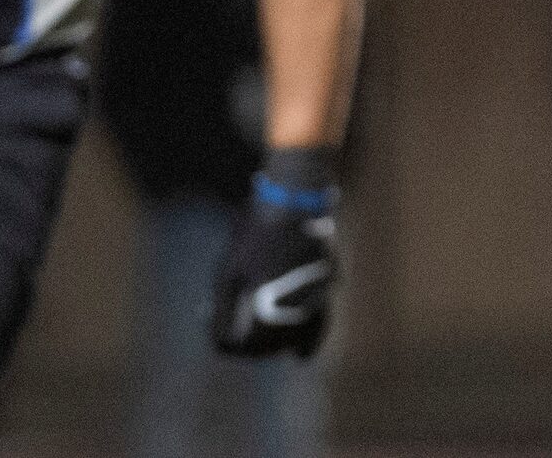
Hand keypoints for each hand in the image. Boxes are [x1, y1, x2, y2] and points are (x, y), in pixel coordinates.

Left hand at [210, 177, 337, 358]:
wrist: (295, 198)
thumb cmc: (256, 234)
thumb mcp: (228, 273)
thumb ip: (222, 314)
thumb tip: (222, 347)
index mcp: (271, 306)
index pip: (250, 346)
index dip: (234, 348)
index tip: (224, 342)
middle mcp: (299, 308)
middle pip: (275, 345)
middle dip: (255, 347)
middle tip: (237, 340)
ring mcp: (318, 298)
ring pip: (298, 338)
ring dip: (279, 346)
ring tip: (263, 346)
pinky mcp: (329, 288)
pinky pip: (320, 325)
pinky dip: (309, 342)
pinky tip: (300, 354)